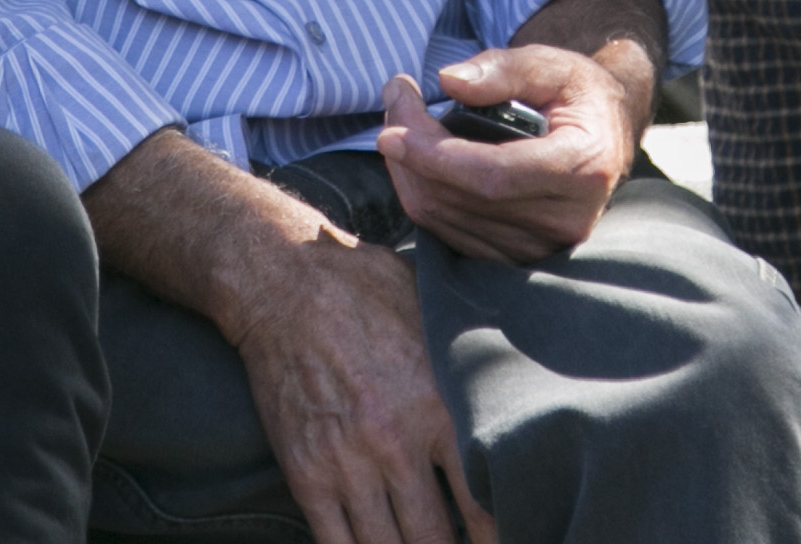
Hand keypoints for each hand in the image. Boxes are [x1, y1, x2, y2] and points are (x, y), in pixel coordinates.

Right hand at [223, 229, 496, 543]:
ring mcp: (346, 464)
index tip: (503, 535)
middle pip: (434, 539)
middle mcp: (395, 444)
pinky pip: (335, 543)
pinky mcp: (305, 474)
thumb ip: (471, 355)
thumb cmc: (365, 289)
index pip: (481, 502)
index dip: (495, 533)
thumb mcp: (435, 309)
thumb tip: (518, 366)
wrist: (282, 283)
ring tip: (417, 543)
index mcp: (438, 406)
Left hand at [375, 46, 643, 263]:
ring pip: (447, 220)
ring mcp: (542, 246)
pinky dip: (422, 194)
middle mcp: (566, 219)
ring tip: (402, 119)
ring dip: (409, 172)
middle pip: (463, 199)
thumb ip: (504, 69)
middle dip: (412, 154)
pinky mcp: (518, 257)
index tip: (391, 130)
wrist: (606, 136)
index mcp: (582, 168)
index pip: (495, 176)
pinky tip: (417, 157)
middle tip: (394, 99)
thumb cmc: (578, 95)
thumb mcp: (554, 65)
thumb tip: (450, 82)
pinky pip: (449, 234)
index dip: (436, 157)